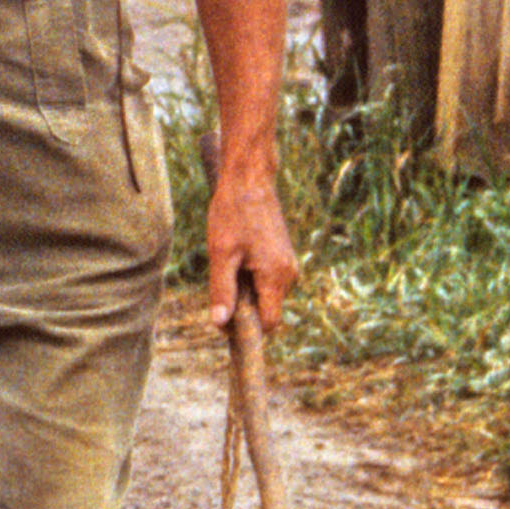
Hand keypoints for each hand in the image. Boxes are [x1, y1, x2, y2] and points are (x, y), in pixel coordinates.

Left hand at [206, 155, 298, 334]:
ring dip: (245, 289)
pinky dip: (250, 276)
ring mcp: (288, 264)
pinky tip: (236, 254)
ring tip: (229, 260)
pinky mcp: (282, 255)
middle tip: (221, 279)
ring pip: (265, 293)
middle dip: (243, 305)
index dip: (247, 329)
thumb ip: (222, 290)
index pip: (269, 323)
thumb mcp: (221, 253)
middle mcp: (289, 275)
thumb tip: (220, 324)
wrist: (249, 179)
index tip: (224, 324)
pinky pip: (266, 279)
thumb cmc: (233, 213)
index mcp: (277, 277)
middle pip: (266, 309)